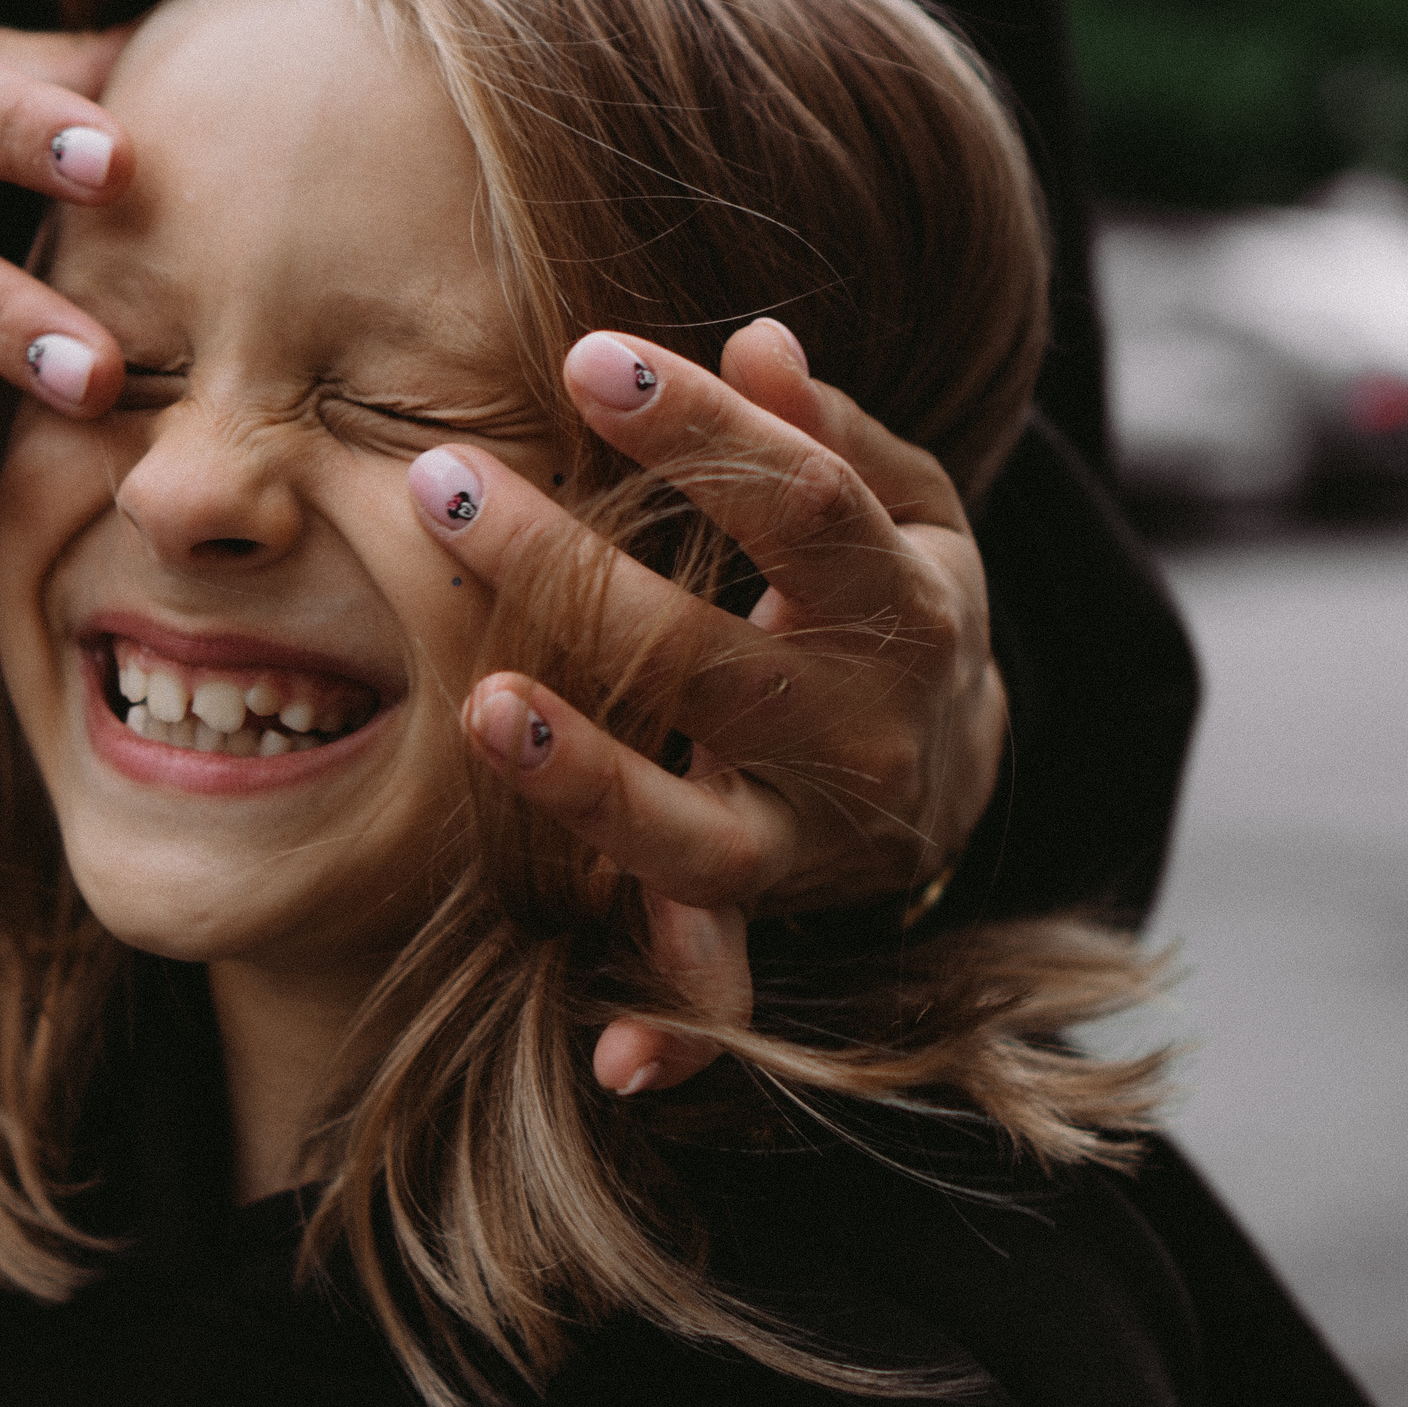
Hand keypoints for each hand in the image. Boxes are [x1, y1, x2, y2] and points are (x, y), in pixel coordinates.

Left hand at [433, 319, 1008, 1093]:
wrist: (965, 771)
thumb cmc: (892, 601)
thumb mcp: (903, 509)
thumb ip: (832, 435)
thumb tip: (759, 340)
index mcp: (902, 604)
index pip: (803, 504)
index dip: (702, 432)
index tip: (587, 359)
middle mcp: (862, 730)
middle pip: (715, 660)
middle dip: (576, 573)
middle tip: (442, 485)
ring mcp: (814, 836)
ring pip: (701, 834)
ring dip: (591, 780)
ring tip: (482, 706)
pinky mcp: (771, 912)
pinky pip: (722, 982)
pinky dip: (678, 1036)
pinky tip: (614, 1067)